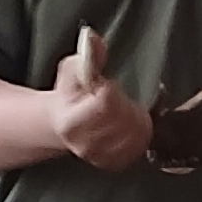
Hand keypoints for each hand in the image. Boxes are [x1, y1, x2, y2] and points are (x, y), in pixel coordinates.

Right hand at [46, 27, 152, 173]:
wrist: (62, 125)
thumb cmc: (70, 96)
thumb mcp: (73, 70)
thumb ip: (88, 55)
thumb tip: (91, 37)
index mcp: (71, 120)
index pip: (105, 103)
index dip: (111, 91)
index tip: (108, 87)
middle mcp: (83, 143)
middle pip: (123, 121)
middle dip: (126, 106)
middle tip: (120, 100)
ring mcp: (98, 157)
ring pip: (134, 136)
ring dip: (136, 121)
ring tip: (125, 113)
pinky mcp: (112, 164)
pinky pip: (137, 149)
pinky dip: (139, 135)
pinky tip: (129, 127)